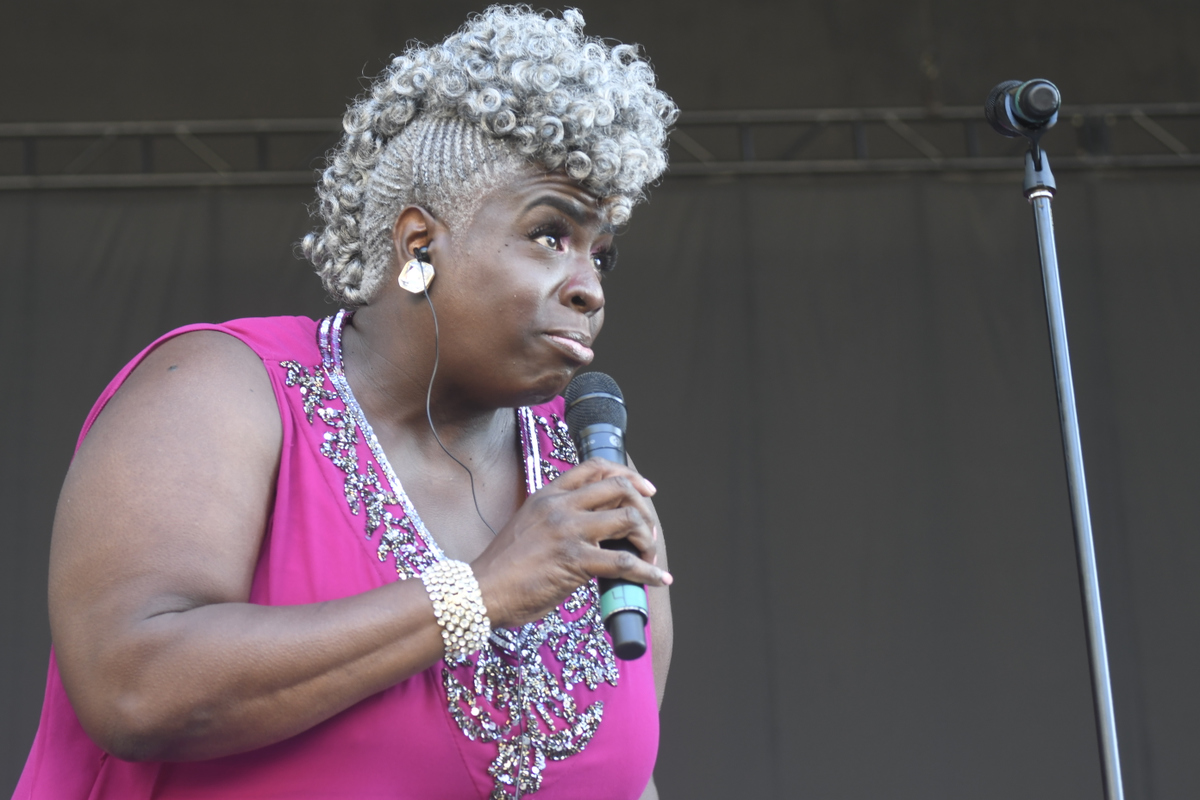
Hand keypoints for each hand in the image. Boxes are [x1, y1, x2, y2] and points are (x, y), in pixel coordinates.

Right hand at [470, 458, 671, 627]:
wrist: (482, 591)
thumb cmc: (505, 565)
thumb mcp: (529, 524)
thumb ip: (558, 517)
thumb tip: (597, 527)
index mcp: (549, 494)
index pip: (596, 468)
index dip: (628, 475)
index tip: (645, 490)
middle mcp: (561, 506)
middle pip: (619, 488)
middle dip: (644, 509)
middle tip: (649, 532)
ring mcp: (569, 531)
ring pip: (628, 519)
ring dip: (647, 540)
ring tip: (649, 557)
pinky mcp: (575, 560)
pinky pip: (624, 561)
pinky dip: (648, 572)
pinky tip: (658, 579)